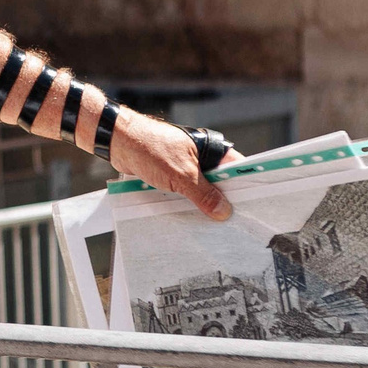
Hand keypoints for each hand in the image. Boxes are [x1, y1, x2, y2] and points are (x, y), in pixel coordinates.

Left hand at [110, 111, 233, 220]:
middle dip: (222, 201)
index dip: (245, 187)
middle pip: (220, 182)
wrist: (117, 141)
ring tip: (212, 226)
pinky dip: (187, 203)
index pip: (237, 169)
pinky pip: (185, 192)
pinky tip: (190, 219)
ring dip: (202, 205)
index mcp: (210, 149)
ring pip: (201, 189)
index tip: (251, 208)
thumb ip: (203, 194)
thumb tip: (224, 211)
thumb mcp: (181, 175)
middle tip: (231, 223)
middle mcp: (201, 157)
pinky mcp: (171, 174)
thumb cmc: (149, 148)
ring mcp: (185, 166)